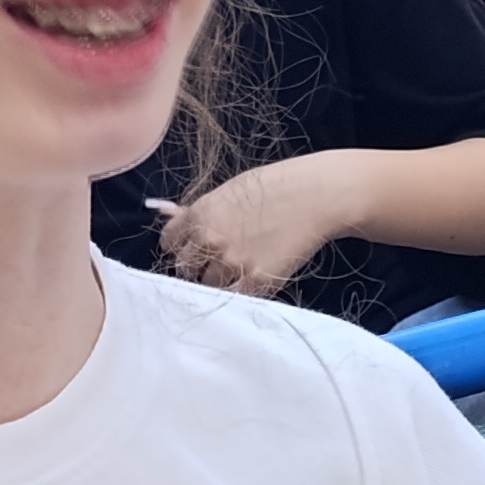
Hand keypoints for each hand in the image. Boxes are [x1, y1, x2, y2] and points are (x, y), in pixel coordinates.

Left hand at [156, 161, 348, 294]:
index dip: (182, 246)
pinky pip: (235, 297)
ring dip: (220, 280)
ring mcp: (231, 263)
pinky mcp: (255, 281)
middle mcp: (208, 241)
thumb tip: (169, 216)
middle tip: (217, 260)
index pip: (169, 243)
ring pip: (208, 286)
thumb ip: (200, 212)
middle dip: (198, 266)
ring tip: (242, 266)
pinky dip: (241, 290)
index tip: (192, 248)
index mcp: (198, 215)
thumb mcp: (228, 192)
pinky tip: (255, 274)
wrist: (314, 196)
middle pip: (184, 269)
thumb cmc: (274, 187)